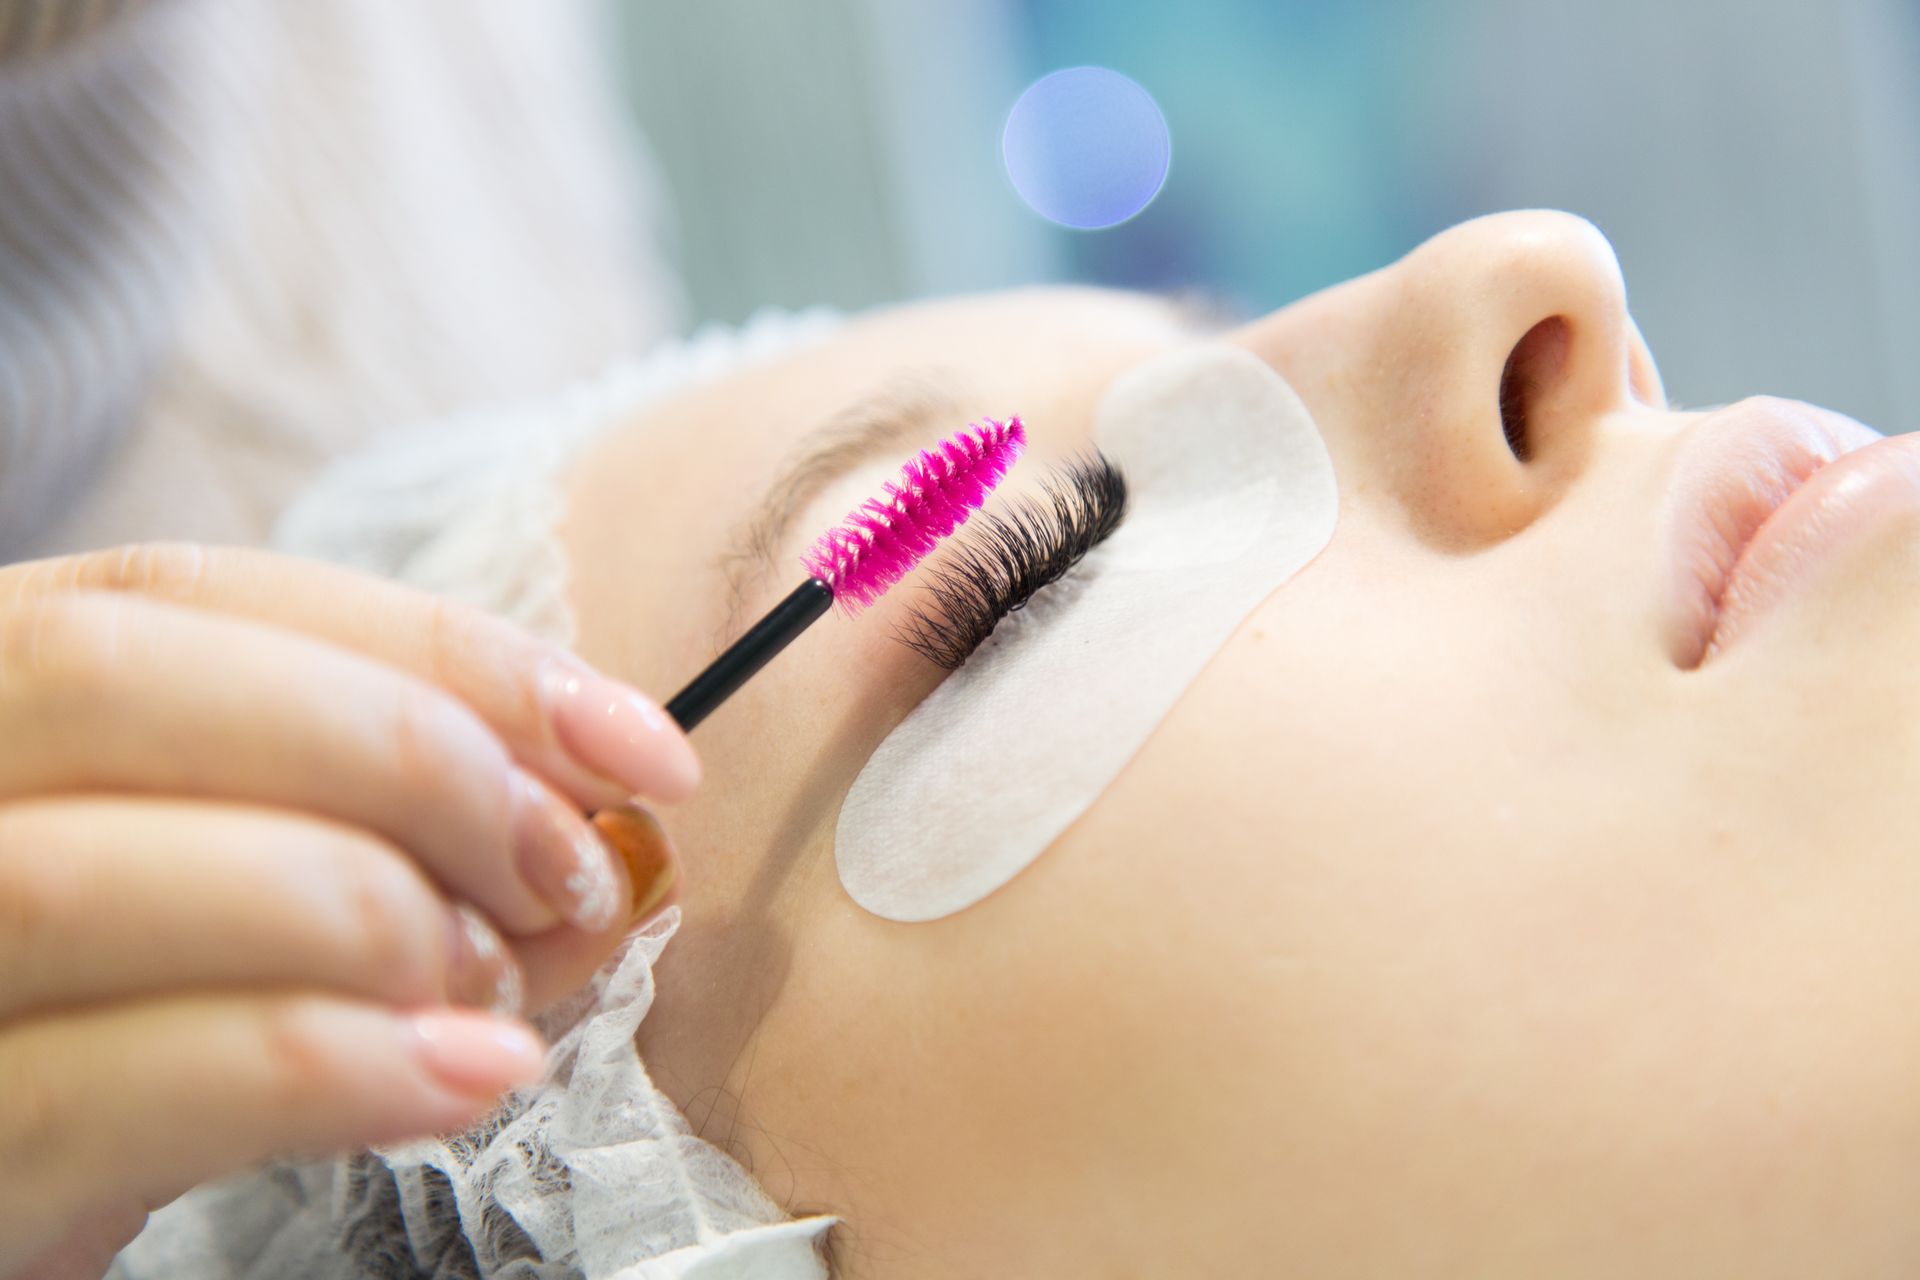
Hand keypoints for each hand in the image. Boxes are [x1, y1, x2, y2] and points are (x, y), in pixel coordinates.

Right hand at [0, 544, 698, 1275]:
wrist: (0, 1182)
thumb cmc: (116, 1024)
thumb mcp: (233, 899)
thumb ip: (389, 844)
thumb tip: (604, 842)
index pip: (195, 592)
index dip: (445, 649)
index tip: (638, 743)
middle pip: (124, 684)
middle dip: (404, 759)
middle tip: (566, 871)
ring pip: (85, 879)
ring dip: (361, 914)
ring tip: (498, 989)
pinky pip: (103, 1091)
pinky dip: (318, 1070)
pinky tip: (465, 1077)